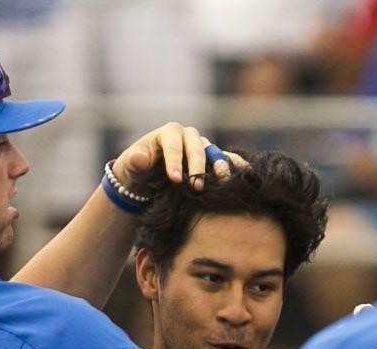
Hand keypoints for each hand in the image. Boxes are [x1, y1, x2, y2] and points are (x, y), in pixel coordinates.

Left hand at [110, 124, 236, 197]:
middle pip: (196, 147)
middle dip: (197, 166)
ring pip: (213, 152)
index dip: (174, 160)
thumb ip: (134, 161)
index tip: (174, 179)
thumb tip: (139, 158)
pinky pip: (225, 160)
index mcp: (168, 133)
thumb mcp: (130, 166)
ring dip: (218, 166)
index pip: (173, 143)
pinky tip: (246, 173)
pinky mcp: (211, 160)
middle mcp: (188, 137)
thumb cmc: (137, 170)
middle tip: (196, 187)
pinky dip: (235, 165)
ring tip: (223, 181)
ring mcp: (202, 148)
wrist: (148, 178)